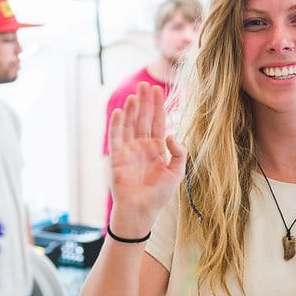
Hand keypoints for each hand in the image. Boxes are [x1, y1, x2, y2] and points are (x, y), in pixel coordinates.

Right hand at [108, 83, 185, 234]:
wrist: (141, 211)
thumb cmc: (159, 195)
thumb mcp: (177, 173)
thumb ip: (179, 152)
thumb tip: (170, 134)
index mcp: (157, 149)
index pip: (157, 122)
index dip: (157, 106)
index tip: (158, 89)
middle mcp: (142, 146)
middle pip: (142, 119)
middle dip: (144, 102)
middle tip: (145, 84)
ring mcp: (128, 151)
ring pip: (129, 125)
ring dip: (131, 110)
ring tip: (134, 95)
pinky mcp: (117, 158)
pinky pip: (116, 137)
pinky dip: (117, 124)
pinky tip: (120, 112)